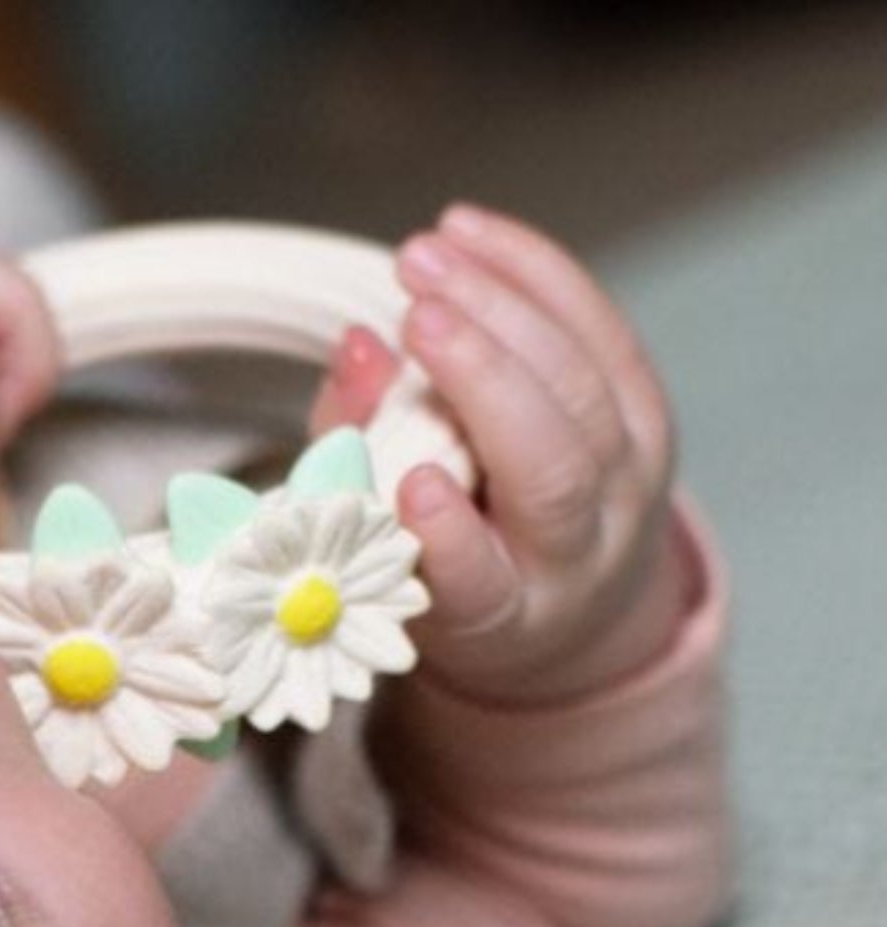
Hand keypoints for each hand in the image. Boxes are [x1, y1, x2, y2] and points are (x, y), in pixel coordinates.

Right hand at [316, 205, 685, 704]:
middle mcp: (579, 558)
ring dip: (504, 307)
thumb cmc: (452, 576)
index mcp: (502, 616)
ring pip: (584, 387)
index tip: (417, 485)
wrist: (569, 602)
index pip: (482, 586)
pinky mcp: (648, 418)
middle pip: (552, 469)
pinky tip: (470, 235)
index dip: (451, 539)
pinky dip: (536, 274)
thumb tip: (358, 352)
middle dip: (485, 380)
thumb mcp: (385, 552)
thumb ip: (354, 464)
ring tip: (423, 256)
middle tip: (414, 313)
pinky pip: (602, 331)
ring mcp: (629, 484)